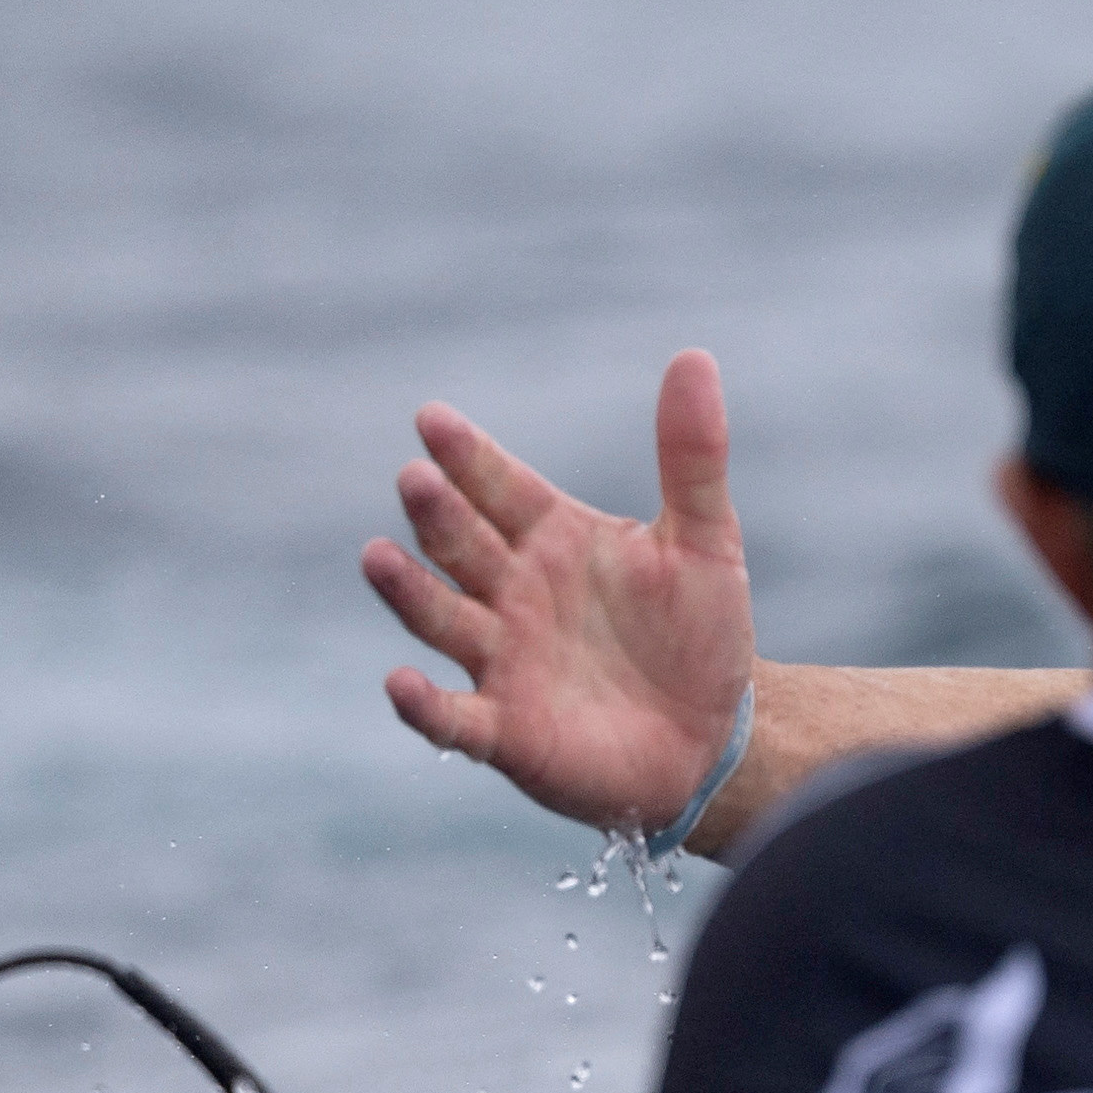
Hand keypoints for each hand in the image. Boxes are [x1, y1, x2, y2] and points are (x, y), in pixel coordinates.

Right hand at [364, 352, 756, 836]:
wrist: (715, 735)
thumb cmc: (701, 635)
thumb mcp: (706, 541)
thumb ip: (691, 455)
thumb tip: (693, 356)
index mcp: (553, 539)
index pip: (500, 488)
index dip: (469, 457)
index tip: (433, 419)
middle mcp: (513, 593)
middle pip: (462, 545)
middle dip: (438, 514)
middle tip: (417, 478)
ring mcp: (503, 661)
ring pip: (442, 618)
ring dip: (408, 590)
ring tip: (377, 555)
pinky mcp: (507, 732)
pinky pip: (453, 719)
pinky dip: (423, 706)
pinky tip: (400, 683)